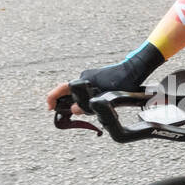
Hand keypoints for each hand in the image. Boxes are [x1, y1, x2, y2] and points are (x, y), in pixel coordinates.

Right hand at [45, 42, 163, 114]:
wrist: (135, 70)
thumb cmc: (122, 82)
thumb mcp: (105, 98)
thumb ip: (87, 106)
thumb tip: (74, 110)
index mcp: (84, 79)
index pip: (62, 88)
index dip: (53, 98)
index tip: (50, 108)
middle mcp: (85, 77)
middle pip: (69, 92)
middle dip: (65, 103)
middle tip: (65, 114)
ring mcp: (91, 77)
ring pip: (78, 92)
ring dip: (77, 102)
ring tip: (80, 113)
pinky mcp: (97, 79)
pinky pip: (86, 90)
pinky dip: (84, 99)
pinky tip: (91, 107)